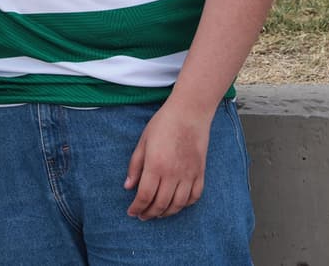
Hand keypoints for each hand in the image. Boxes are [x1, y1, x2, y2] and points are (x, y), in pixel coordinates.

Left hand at [123, 101, 211, 220]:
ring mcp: (189, 174)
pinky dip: (185, 205)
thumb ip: (135, 166)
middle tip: (142, 216)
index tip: (131, 212)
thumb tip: (128, 187)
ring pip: (178, 204)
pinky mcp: (200, 173)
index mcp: (156, 166)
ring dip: (166, 213)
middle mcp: (173, 174)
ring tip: (157, 213)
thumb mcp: (143, 142)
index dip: (137, 208)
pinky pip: (194, 197)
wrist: (190, 113)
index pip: (145, 196)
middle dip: (149, 213)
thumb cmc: (163, 124)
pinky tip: (176, 204)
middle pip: (160, 204)